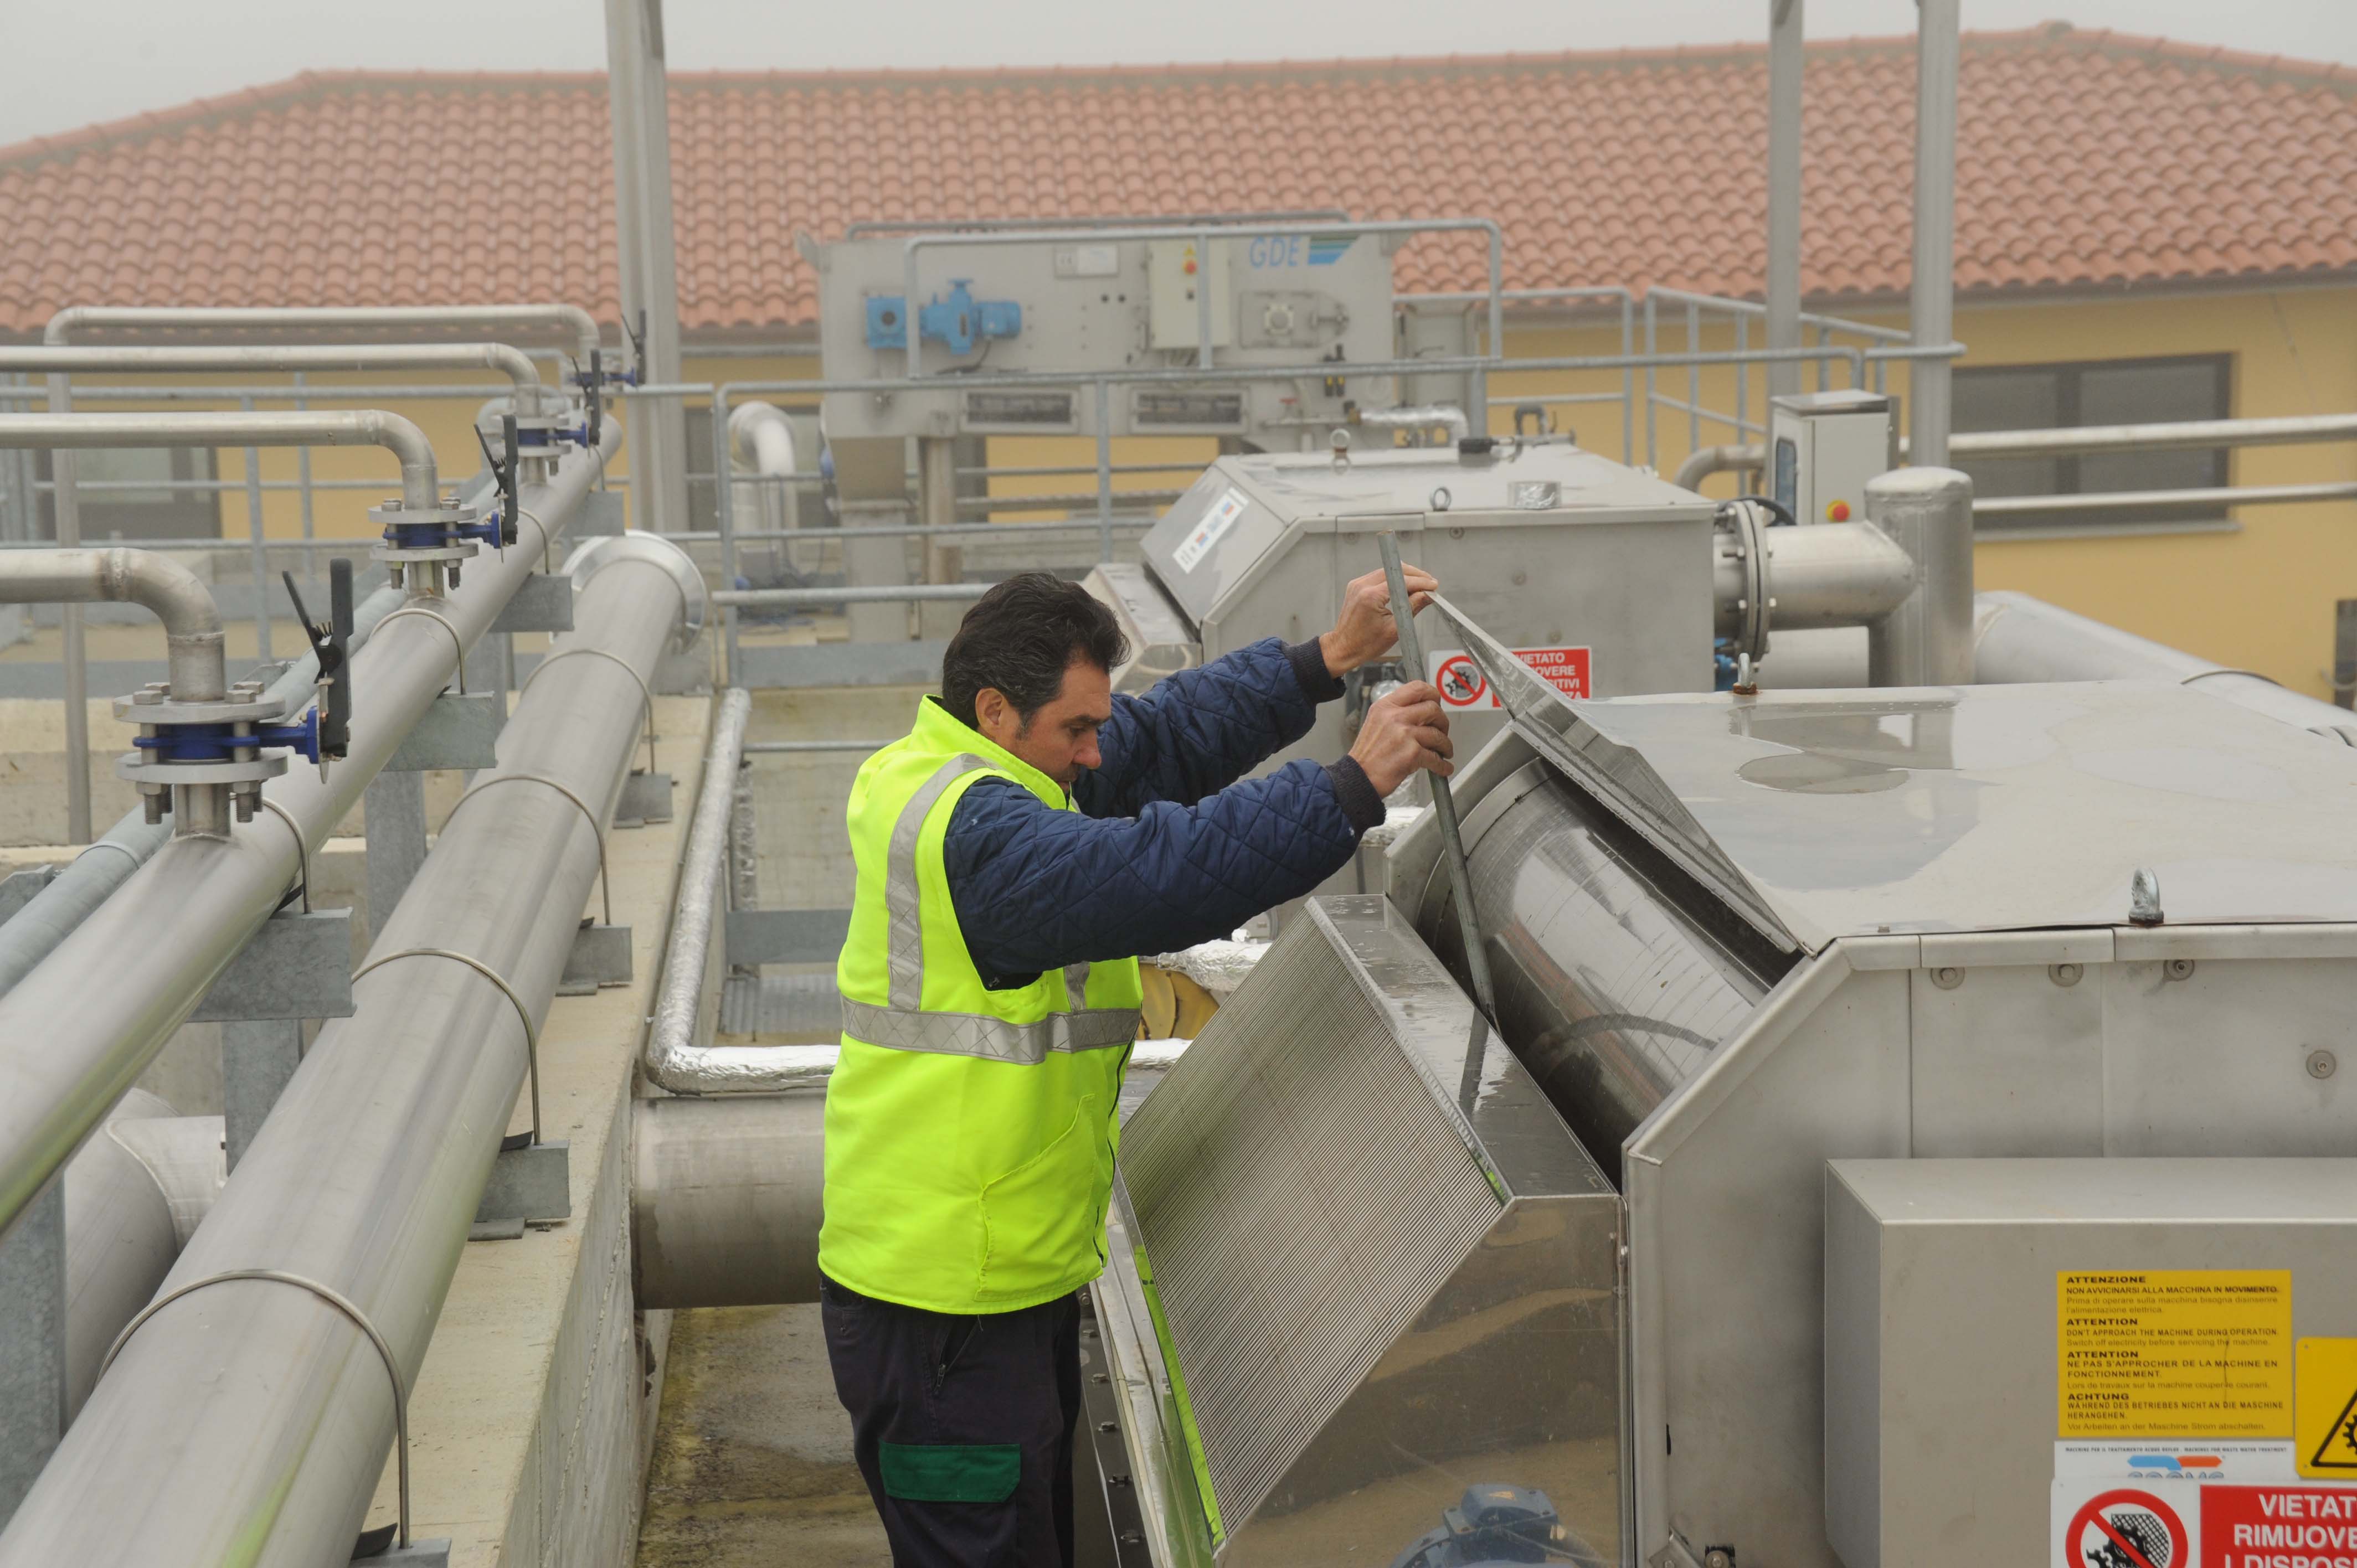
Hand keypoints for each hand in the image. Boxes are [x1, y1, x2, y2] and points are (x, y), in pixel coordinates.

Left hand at [1320, 565, 1438, 676]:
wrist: (1343, 648)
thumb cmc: (1365, 644)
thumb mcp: (1395, 629)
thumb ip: (1413, 607)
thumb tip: (1427, 595)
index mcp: (1371, 597)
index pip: (1402, 581)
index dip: (1421, 581)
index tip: (1433, 585)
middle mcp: (1362, 586)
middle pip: (1395, 570)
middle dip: (1415, 575)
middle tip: (1429, 583)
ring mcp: (1357, 584)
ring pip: (1387, 571)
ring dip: (1405, 576)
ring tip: (1420, 585)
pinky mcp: (1356, 586)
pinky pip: (1379, 576)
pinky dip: (1393, 579)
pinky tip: (1404, 587)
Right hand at [1349, 681, 1453, 795]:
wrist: (1358, 777)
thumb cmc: (1368, 755)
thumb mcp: (1377, 722)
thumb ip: (1397, 713)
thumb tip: (1423, 712)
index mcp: (1385, 706)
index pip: (1417, 688)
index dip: (1433, 695)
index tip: (1437, 703)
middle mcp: (1394, 716)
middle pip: (1433, 709)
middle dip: (1443, 722)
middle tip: (1441, 731)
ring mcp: (1404, 734)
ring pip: (1438, 734)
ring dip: (1445, 745)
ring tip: (1443, 751)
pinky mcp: (1412, 753)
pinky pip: (1436, 757)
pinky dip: (1443, 765)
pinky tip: (1443, 766)